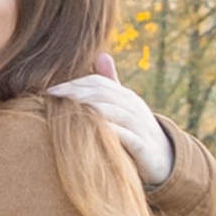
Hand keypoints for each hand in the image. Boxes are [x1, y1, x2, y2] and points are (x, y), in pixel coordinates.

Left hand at [47, 58, 172, 185]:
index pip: (98, 83)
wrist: (164, 160)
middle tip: (53, 94)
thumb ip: (111, 84)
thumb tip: (101, 55)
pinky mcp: (143, 146)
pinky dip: (108, 131)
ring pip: (113, 111)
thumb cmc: (136, 132)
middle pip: (103, 93)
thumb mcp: (124, 107)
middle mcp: (133, 107)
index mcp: (126, 97)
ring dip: (89, 107)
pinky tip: (89, 130)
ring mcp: (139, 125)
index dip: (75, 84)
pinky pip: (125, 136)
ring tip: (66, 108)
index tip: (51, 89)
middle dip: (76, 92)